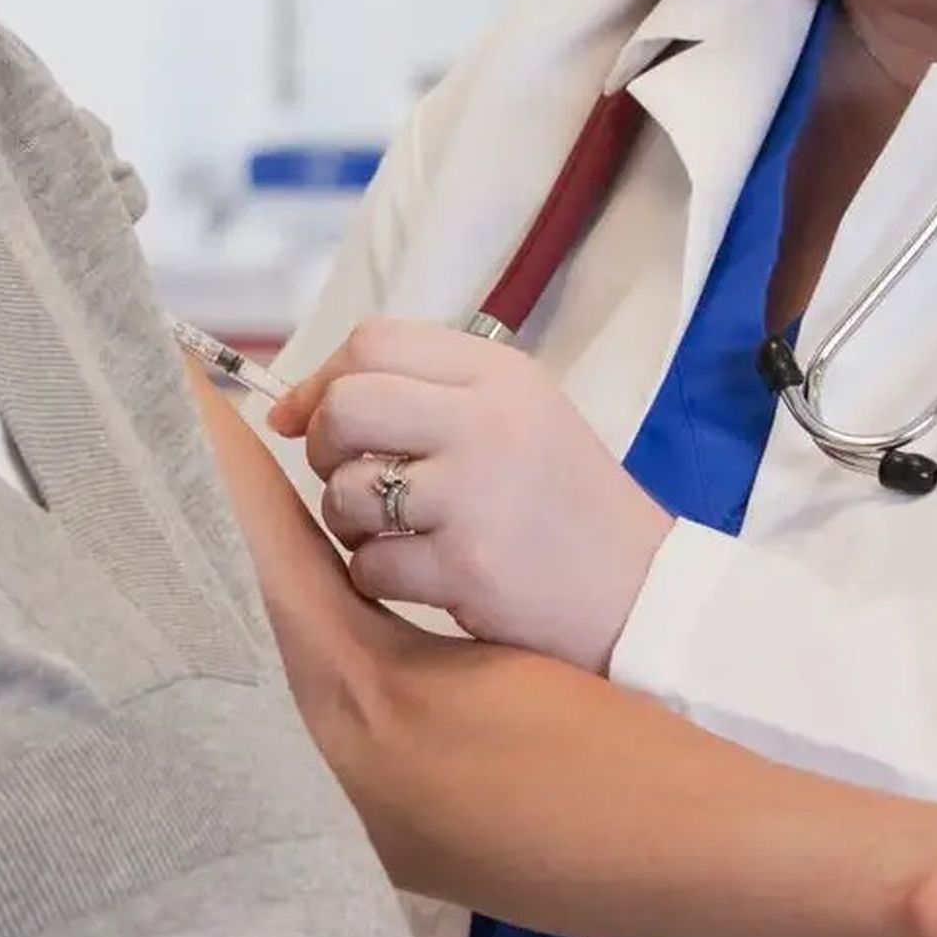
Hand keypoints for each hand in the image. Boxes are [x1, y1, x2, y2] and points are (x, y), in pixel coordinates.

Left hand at [274, 320, 674, 670]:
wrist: (642, 593)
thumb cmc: (565, 504)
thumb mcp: (519, 415)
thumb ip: (426, 395)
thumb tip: (294, 408)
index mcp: (500, 374)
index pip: (372, 343)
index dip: (320, 380)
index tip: (304, 419)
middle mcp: (488, 421)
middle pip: (347, 406)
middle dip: (325, 447)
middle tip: (351, 479)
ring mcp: (476, 494)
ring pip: (347, 492)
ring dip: (351, 522)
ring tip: (395, 534)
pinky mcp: (467, 565)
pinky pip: (369, 565)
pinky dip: (380, 577)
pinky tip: (421, 577)